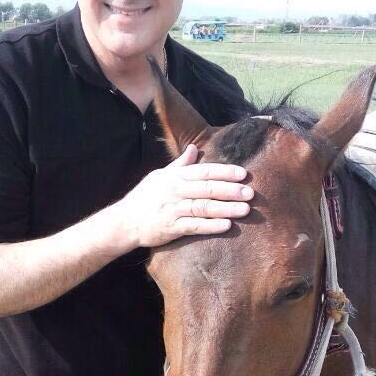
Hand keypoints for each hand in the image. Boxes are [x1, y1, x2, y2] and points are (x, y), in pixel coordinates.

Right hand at [113, 145, 253, 249]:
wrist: (124, 221)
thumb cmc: (144, 198)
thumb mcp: (160, 176)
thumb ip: (180, 164)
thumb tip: (195, 148)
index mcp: (175, 177)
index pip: (204, 171)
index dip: (224, 172)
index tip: (243, 173)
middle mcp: (175, 191)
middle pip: (207, 188)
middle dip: (230, 189)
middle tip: (251, 192)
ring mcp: (173, 209)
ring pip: (204, 207)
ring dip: (226, 208)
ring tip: (245, 209)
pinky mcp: (171, 228)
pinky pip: (194, 226)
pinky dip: (211, 225)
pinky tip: (227, 225)